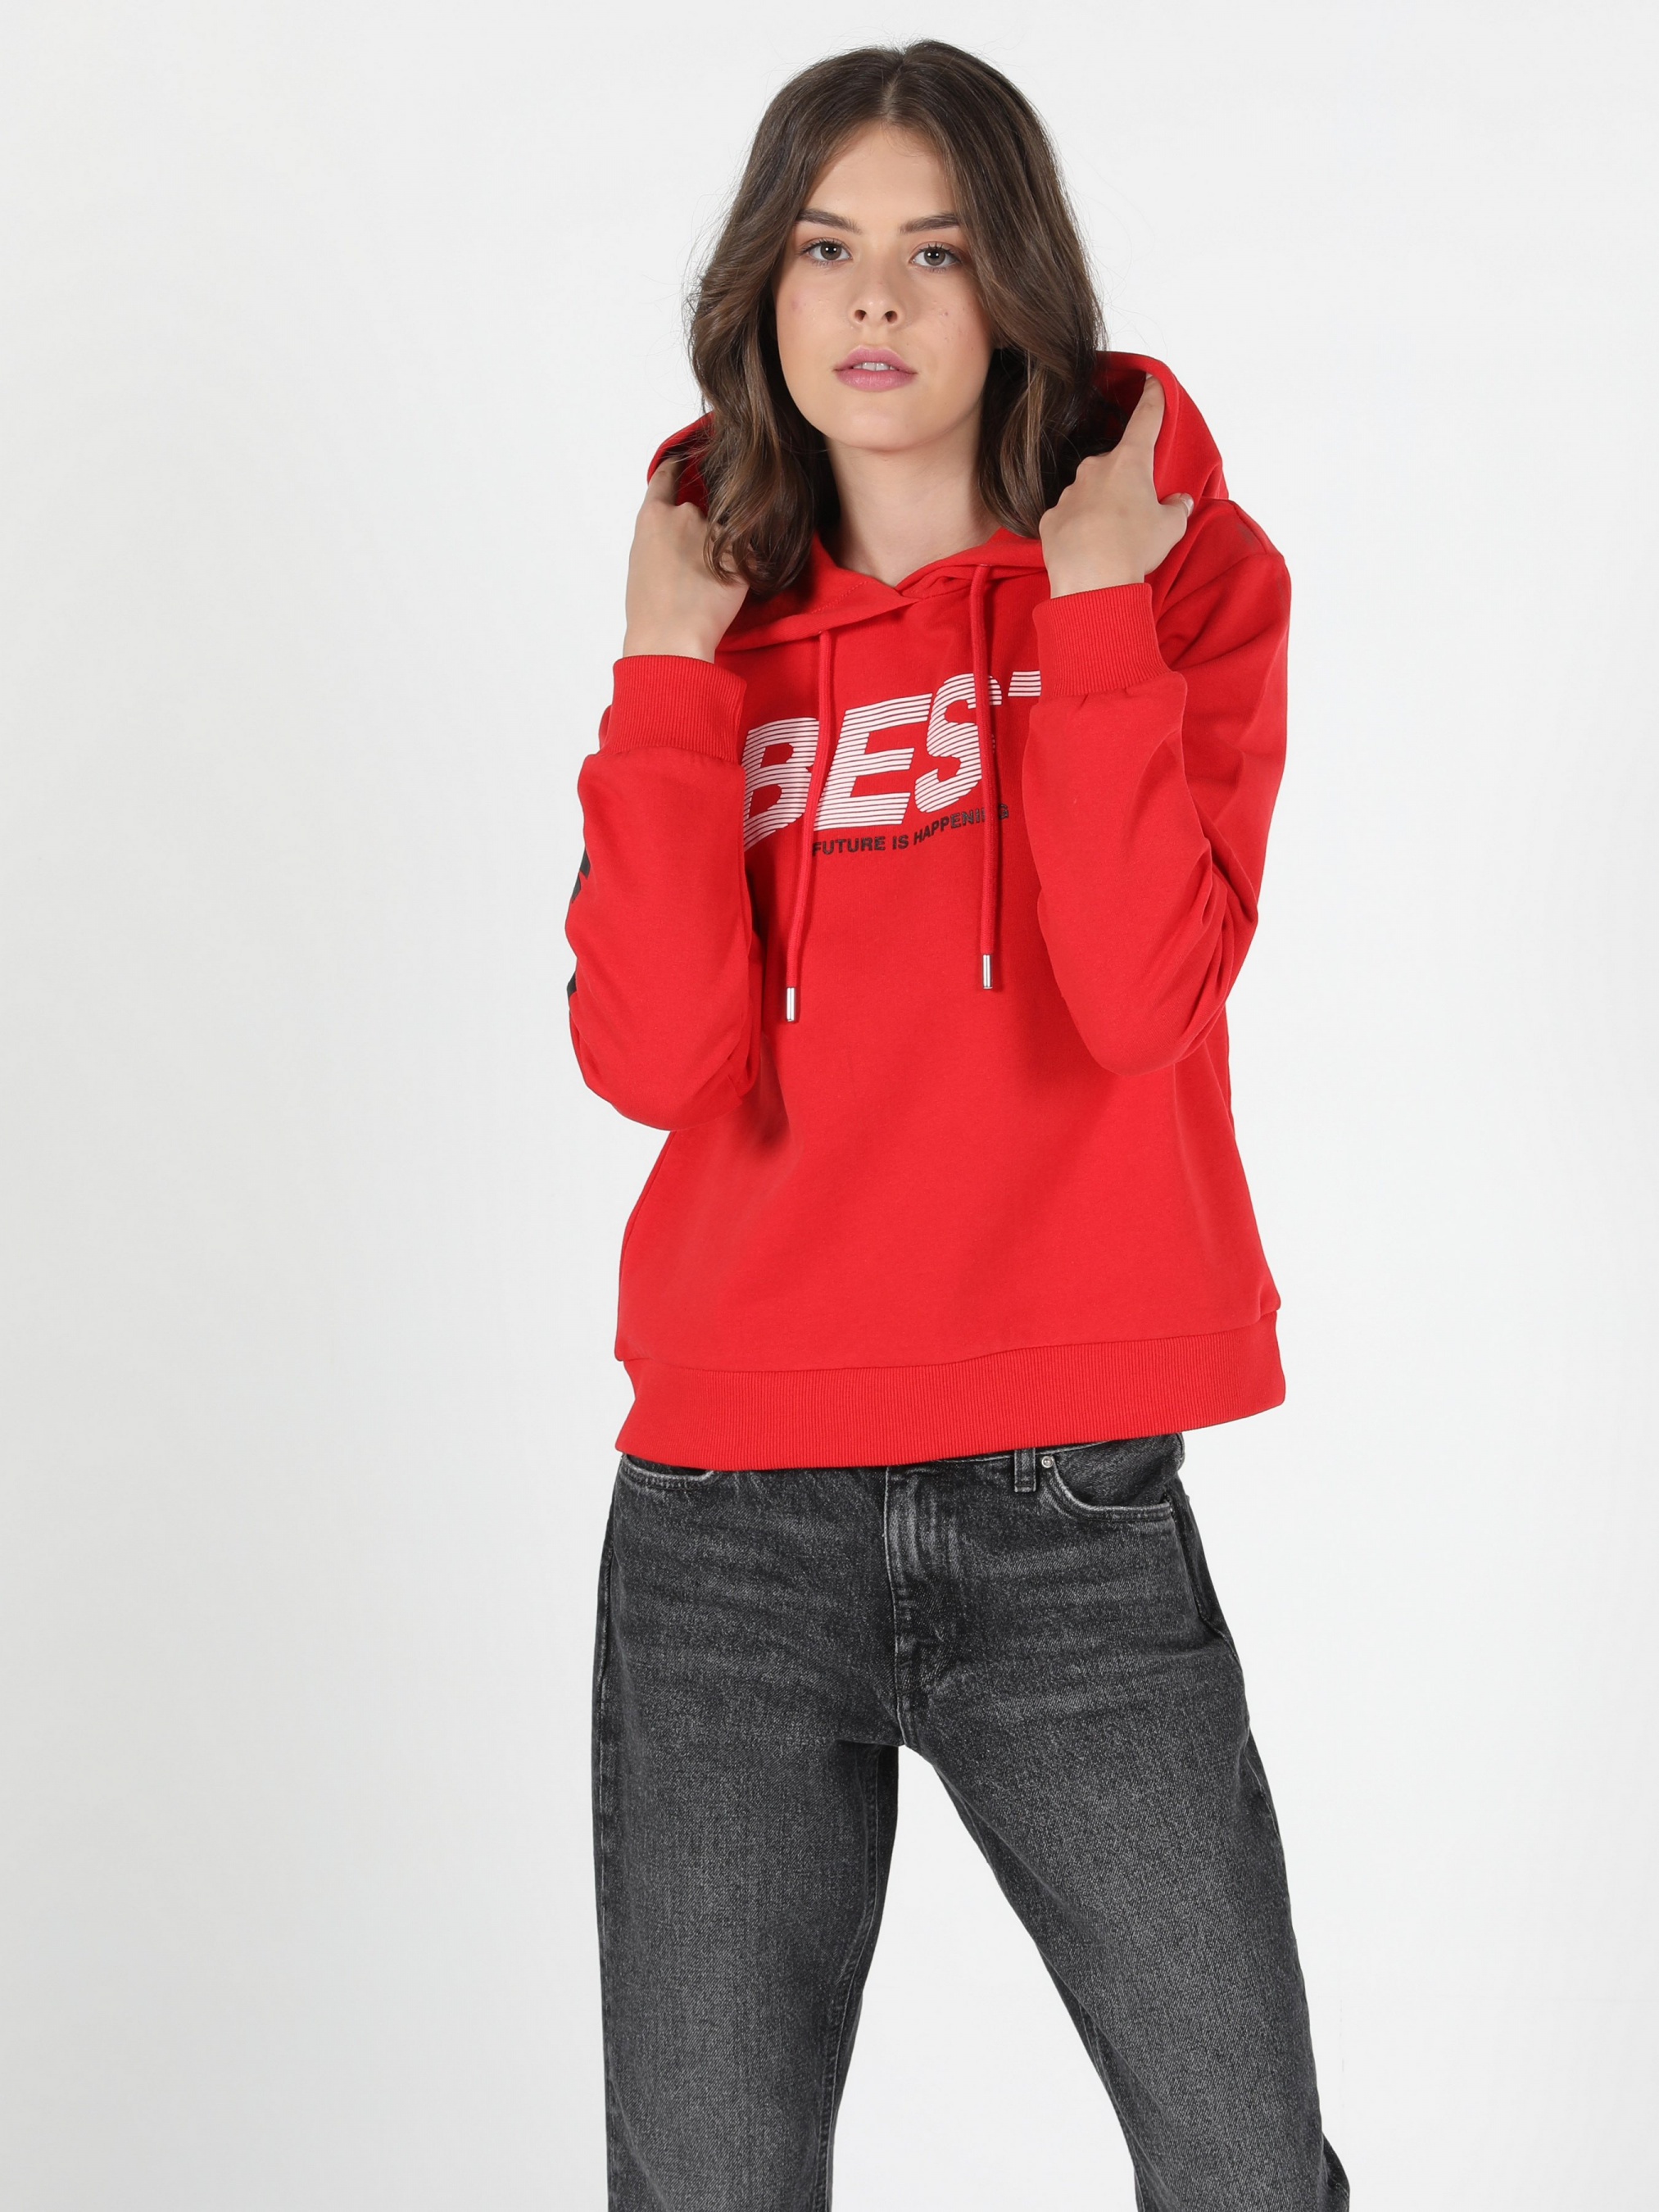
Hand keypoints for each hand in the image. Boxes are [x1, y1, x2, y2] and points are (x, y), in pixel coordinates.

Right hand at [620, 456, 749, 660]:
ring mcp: (716, 531)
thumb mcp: (641, 564)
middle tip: (696, 568)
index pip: (667, 476)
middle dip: (702, 532)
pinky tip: (731, 590)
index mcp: (653, 517)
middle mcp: (685, 515)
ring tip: (712, 586)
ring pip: (725, 534)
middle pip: (700, 511)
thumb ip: (658, 539)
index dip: (677, 466)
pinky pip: (749, 555)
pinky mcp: (743, 553)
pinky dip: (744, 569)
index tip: (685, 460)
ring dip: (724, 550)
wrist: (671, 639)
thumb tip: (674, 539)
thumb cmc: (649, 612)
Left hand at [1038, 374, 1193, 595]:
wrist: (1091, 582)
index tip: (1151, 381)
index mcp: (1129, 462)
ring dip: (1100, 507)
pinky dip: (1079, 528)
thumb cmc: (1134, 548)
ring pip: (1089, 492)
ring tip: (1111, 538)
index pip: (1145, 419)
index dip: (1151, 398)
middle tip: (1135, 512)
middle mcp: (1095, 469)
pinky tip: (1087, 548)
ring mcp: (1069, 493)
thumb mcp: (1170, 527)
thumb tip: (1179, 501)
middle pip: (1114, 465)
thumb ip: (1176, 508)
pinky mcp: (1051, 518)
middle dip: (1125, 482)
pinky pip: (1069, 517)